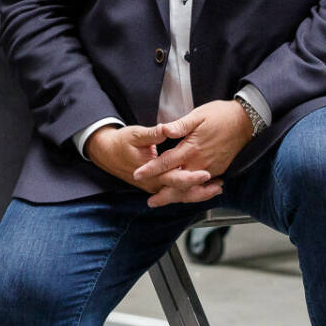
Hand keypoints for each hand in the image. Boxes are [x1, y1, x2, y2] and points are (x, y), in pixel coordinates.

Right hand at [86, 124, 220, 207]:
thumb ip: (153, 134)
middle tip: (219, 185)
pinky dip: (191, 192)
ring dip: (199, 194)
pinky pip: (176, 193)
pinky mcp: (157, 185)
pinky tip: (204, 188)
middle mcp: (154, 183)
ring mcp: (155, 186)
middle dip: (201, 190)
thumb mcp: (136, 134)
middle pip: (181, 192)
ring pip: (180, 196)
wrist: (106, 153)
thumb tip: (166, 129)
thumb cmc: (121, 142)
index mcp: (151, 171)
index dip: (191, 177)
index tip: (206, 174)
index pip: (174, 177)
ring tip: (217, 189)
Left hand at [132, 100, 252, 206]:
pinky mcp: (219, 170)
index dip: (151, 169)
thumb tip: (163, 129)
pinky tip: (187, 195)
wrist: (246, 121)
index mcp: (191, 148)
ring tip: (165, 201)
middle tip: (151, 202)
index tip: (138, 175)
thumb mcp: (198, 115)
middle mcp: (200, 162)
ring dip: (177, 196)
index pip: (166, 162)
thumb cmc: (221, 115)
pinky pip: (203, 186)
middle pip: (178, 184)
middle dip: (163, 195)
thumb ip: (180, 125)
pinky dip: (194, 193)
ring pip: (191, 188)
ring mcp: (211, 169)